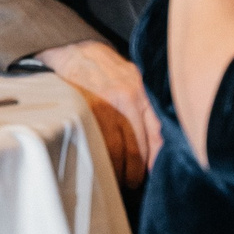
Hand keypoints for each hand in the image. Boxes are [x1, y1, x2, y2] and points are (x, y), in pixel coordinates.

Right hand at [37, 39, 161, 188]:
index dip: (158, 158)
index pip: (159, 132)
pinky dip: (108, 160)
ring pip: (123, 148)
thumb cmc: (105, 71)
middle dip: (140, 169)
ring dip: (124, 170)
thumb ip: (146, 106)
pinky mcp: (91, 109)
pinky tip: (107, 167)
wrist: (74, 50)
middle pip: (142, 144)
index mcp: (144, 92)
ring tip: (123, 181)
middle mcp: (131, 97)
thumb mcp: (132, 81)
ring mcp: (110, 104)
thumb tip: (158, 142)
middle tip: (137, 183)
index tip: (156, 174)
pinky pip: (104, 143)